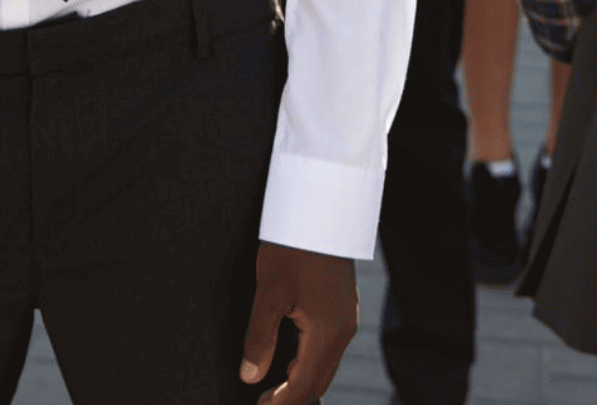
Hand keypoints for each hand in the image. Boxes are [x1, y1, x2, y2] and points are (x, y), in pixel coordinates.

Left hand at [238, 243, 355, 404]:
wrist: (320, 212)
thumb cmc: (294, 248)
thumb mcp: (269, 293)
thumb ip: (259, 339)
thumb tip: (249, 375)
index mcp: (328, 333)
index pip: (304, 386)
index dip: (281, 403)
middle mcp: (343, 332)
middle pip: (318, 381)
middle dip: (292, 397)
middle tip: (263, 402)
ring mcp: (346, 320)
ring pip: (324, 366)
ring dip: (300, 381)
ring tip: (271, 387)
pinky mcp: (343, 309)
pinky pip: (328, 348)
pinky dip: (309, 362)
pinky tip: (289, 359)